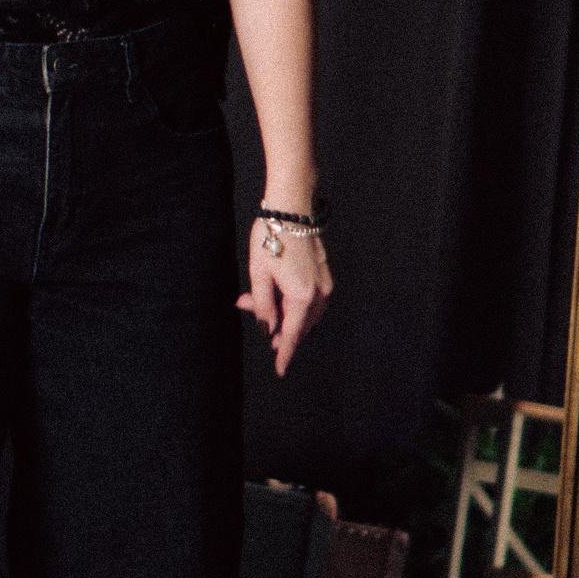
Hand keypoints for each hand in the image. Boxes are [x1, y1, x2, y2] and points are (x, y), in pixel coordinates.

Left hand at [239, 219, 331, 376]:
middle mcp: (320, 293)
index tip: (280, 370)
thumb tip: (268, 328)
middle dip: (278, 325)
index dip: (284, 353)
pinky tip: (275, 289)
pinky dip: (294, 300)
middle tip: (251, 309)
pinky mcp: (326, 272)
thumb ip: (263, 305)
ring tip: (258, 298)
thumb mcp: (259, 273)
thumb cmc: (272, 237)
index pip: (292, 334)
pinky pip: (311, 298)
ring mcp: (327, 282)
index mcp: (302, 296)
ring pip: (306, 312)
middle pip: (300, 324)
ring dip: (284, 312)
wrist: (293, 207)